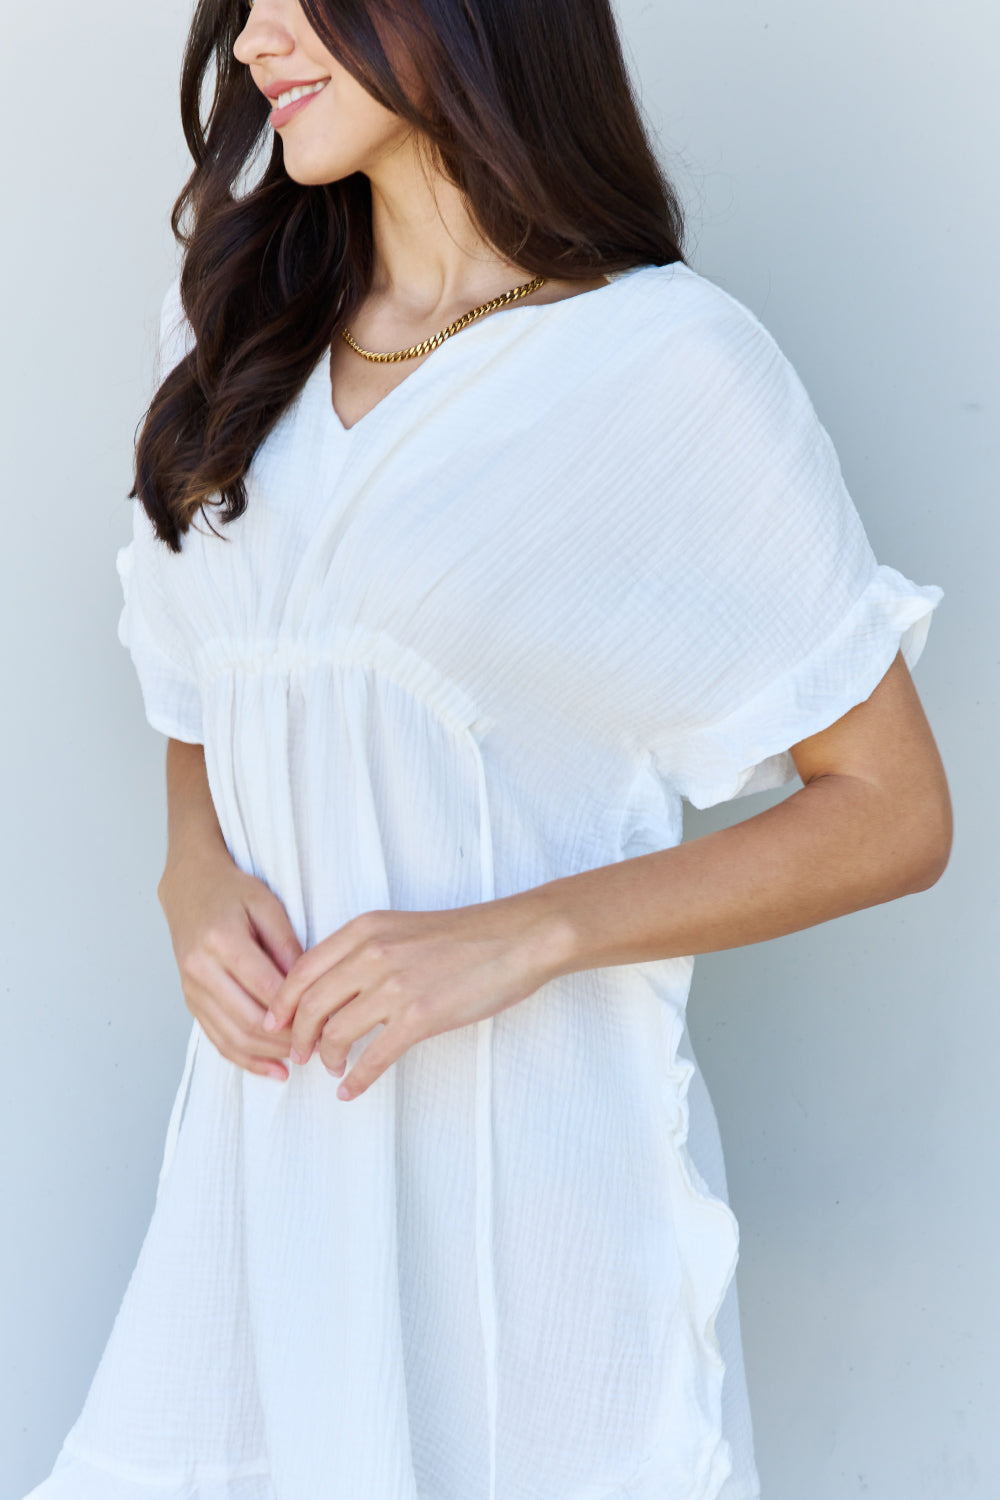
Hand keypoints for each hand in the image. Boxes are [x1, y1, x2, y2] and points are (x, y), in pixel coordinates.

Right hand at [158, 845, 303, 1081]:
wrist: (189, 887)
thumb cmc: (233, 891)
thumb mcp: (268, 906)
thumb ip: (289, 946)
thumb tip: (311, 990)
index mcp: (221, 940)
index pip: (267, 989)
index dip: (300, 1011)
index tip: (330, 1021)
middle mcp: (200, 969)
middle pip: (249, 1020)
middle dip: (288, 1039)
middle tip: (322, 1045)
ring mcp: (191, 988)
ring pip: (232, 1037)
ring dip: (270, 1054)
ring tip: (303, 1060)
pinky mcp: (190, 1001)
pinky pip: (217, 1040)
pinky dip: (246, 1059)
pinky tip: (274, 1070)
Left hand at [263, 899, 573, 1100]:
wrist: (516, 938)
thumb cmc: (466, 935)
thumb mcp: (403, 927)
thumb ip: (366, 950)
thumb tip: (335, 986)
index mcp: (365, 930)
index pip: (303, 970)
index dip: (283, 1004)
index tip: (276, 1024)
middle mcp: (372, 955)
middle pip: (311, 1005)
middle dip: (299, 1036)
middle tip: (300, 1054)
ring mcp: (395, 986)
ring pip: (337, 1033)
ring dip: (329, 1058)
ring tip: (333, 1069)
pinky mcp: (420, 1017)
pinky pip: (373, 1057)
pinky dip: (357, 1079)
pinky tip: (352, 1090)